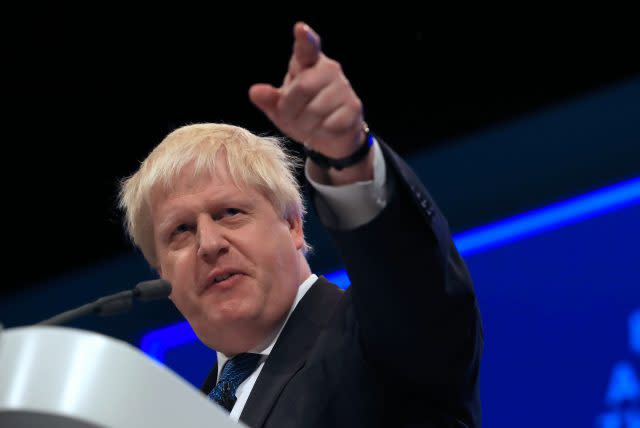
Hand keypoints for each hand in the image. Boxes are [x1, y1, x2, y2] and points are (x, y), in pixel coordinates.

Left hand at [249, 22, 365, 159]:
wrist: (331, 136)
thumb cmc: (302, 115)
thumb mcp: (280, 108)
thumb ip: (269, 99)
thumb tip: (254, 92)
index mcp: (307, 63)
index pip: (306, 47)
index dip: (305, 38)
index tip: (300, 29)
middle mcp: (328, 69)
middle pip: (302, 87)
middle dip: (291, 109)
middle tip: (293, 118)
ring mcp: (343, 87)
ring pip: (316, 109)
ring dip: (306, 125)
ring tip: (310, 125)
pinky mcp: (354, 107)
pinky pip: (330, 123)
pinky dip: (322, 133)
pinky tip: (325, 129)